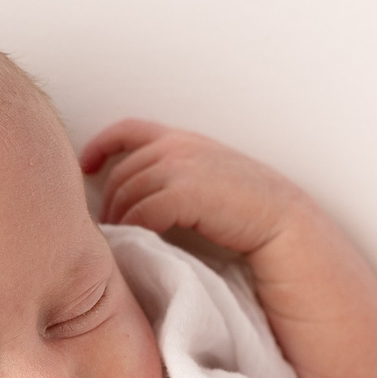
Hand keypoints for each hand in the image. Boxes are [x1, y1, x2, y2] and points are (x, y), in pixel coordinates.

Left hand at [77, 118, 376, 377]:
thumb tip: (112, 259)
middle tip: (105, 244)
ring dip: (129, 207)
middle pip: (154, 152)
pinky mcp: (277, 214)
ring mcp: (268, 197)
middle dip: (115, 189)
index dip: (118, 145)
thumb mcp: (212, 309)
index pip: (165, 142)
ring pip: (164, 167)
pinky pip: (186, 191)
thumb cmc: (291, 368)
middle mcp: (256, 188)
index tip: (86, 169)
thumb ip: (176, 269)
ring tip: (126, 255)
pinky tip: (150, 251)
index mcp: (241, 202)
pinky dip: (152, 214)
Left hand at [79, 119, 308, 255]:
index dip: (101, 146)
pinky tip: (142, 247)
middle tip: (109, 234)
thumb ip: (175, 183)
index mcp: (186, 142)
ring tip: (122, 246)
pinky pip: (143, 212)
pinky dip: (136, 230)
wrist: (289, 231)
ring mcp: (183, 166)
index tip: (86, 168)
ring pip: (128, 193)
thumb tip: (133, 204)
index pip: (129, 130)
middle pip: (122, 172)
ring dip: (121, 222)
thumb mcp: (209, 188)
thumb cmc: (251, 221)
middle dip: (110, 203)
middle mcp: (181, 146)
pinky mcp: (186, 191)